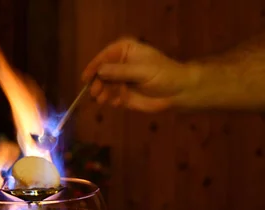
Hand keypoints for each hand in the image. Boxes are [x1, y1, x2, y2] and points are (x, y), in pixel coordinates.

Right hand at [82, 37, 196, 111]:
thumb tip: (100, 70)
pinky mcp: (121, 94)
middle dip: (97, 83)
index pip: (105, 56)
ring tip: (104, 100)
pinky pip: (111, 97)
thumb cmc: (164, 75)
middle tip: (96, 93)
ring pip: (104, 86)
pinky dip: (112, 100)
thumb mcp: (143, 71)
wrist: (177, 93)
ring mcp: (120, 80)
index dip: (94, 66)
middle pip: (101, 72)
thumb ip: (121, 71)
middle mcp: (120, 64)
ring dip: (103, 93)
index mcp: (125, 50)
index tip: (86, 77)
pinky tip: (119, 103)